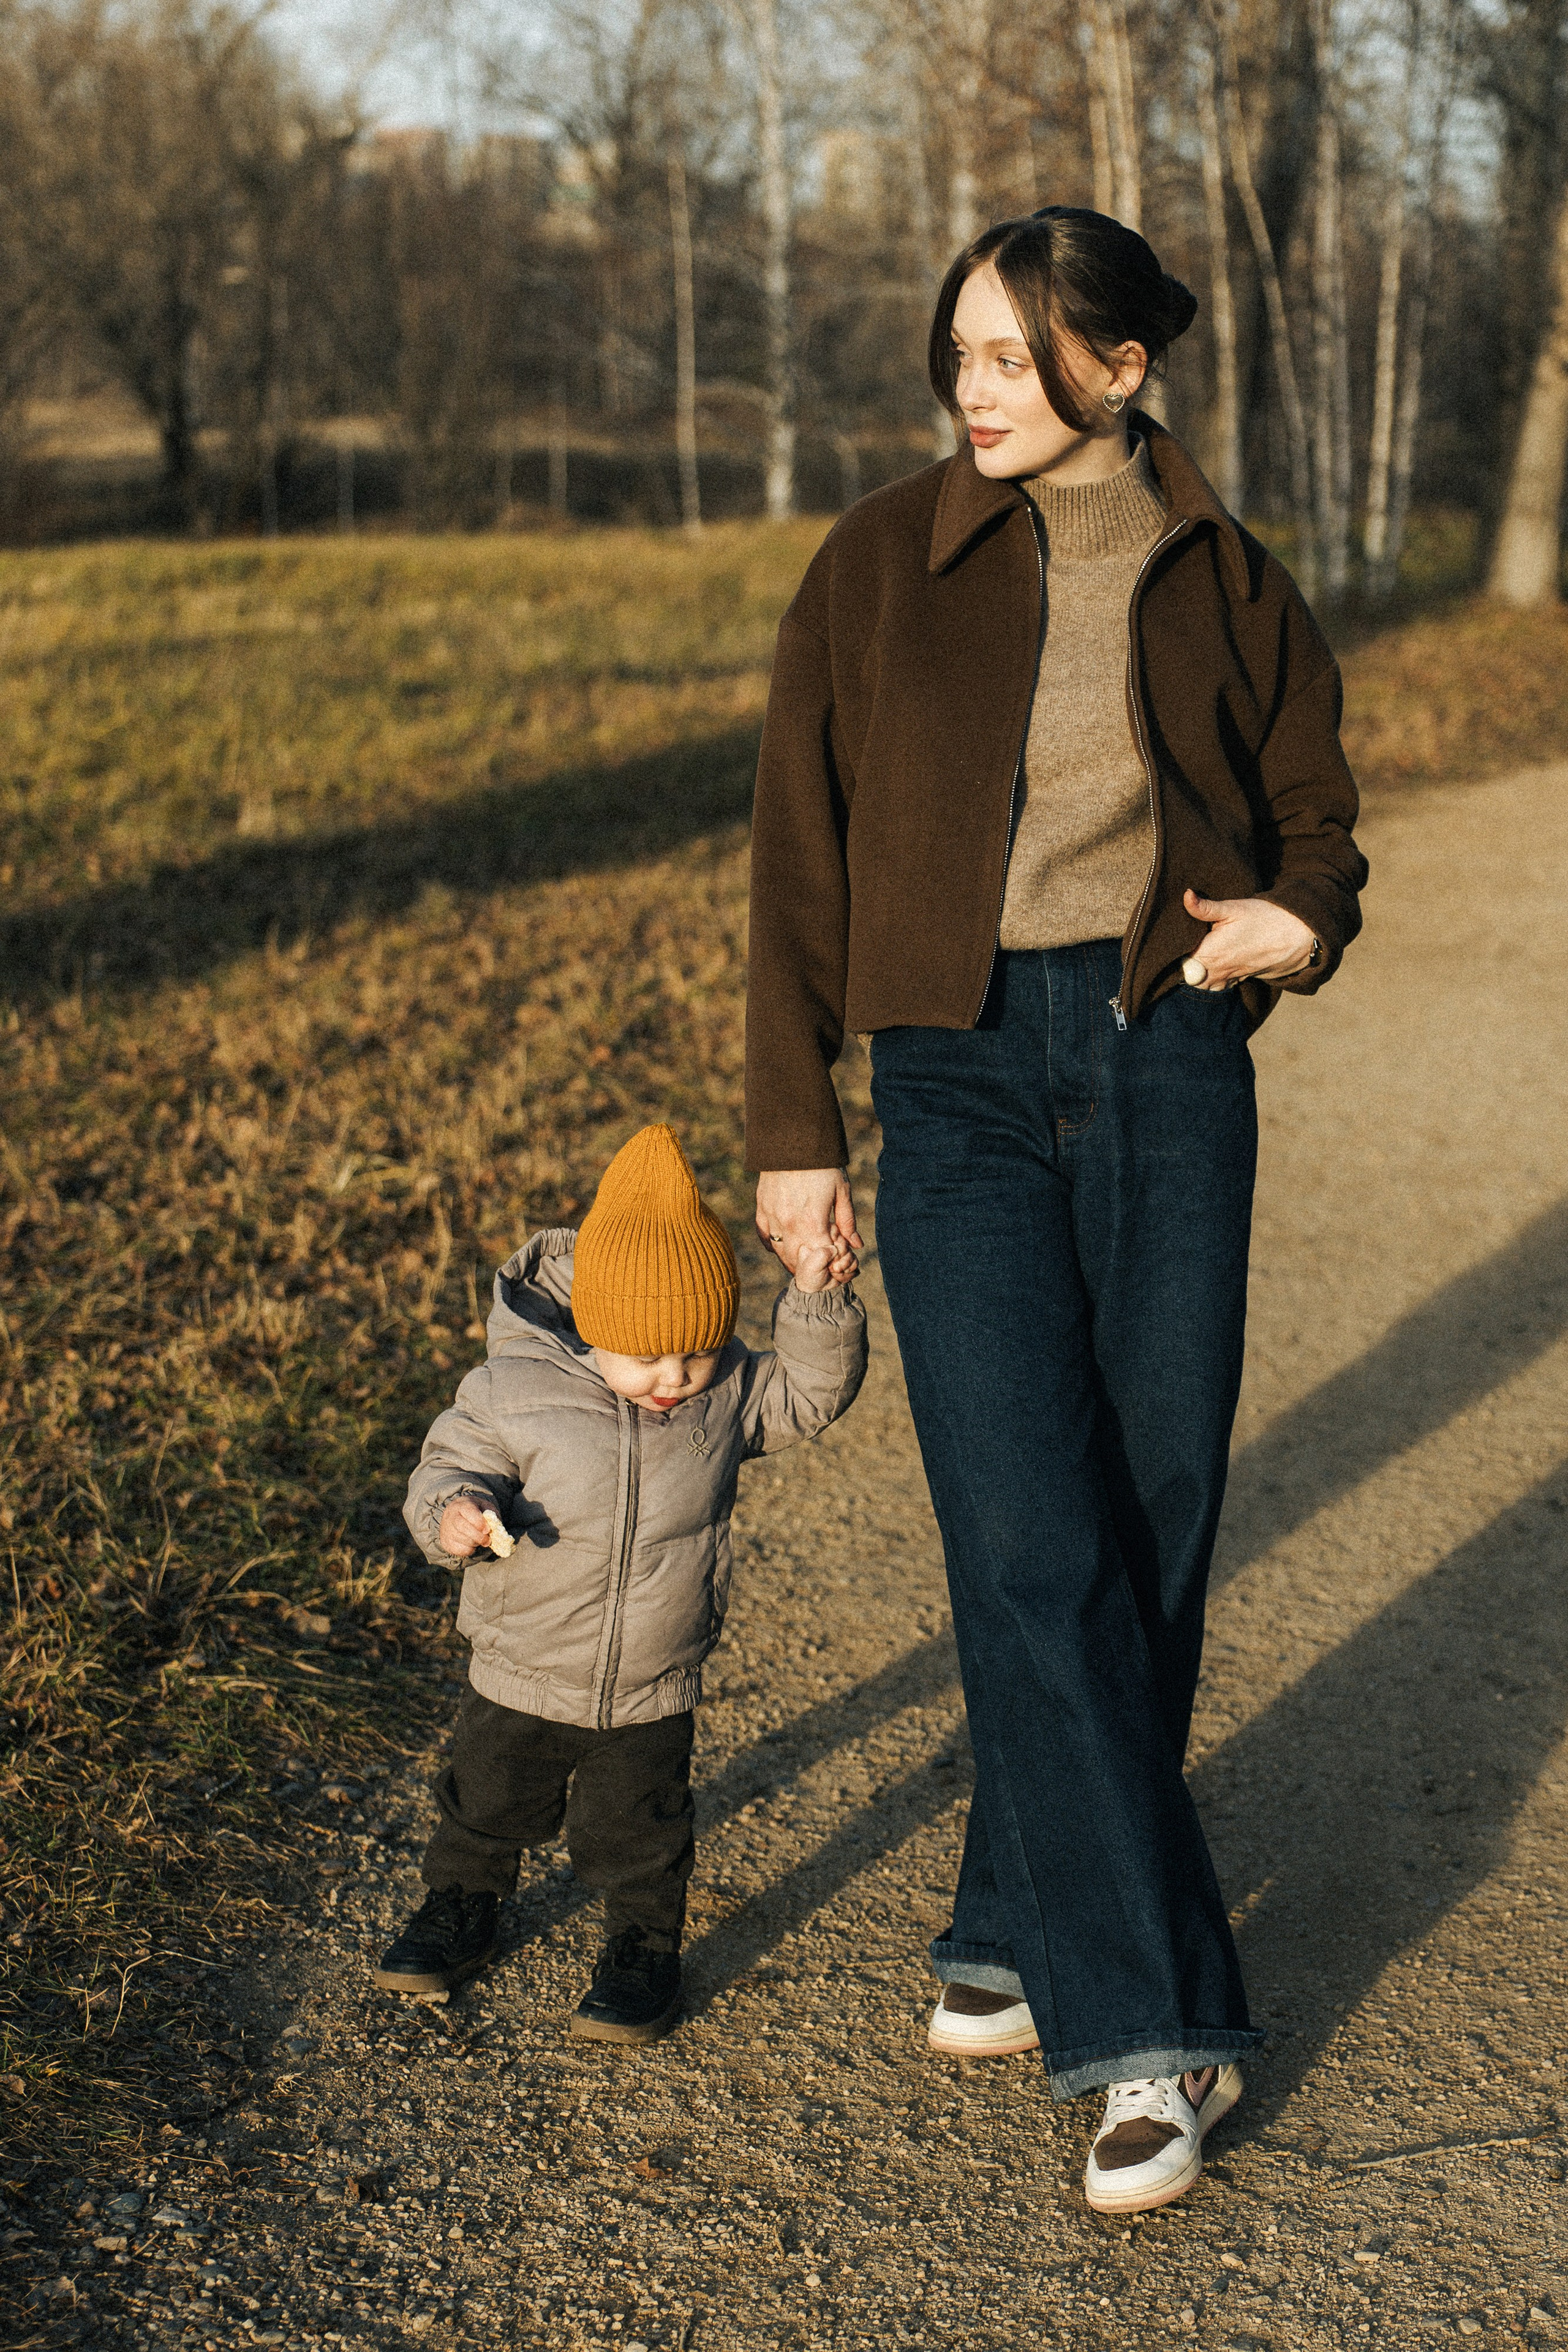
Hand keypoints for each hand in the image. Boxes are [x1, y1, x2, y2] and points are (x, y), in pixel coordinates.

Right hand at [439, 1496, 493, 1559]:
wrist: (456, 1517)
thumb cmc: (475, 1512)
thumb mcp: (484, 1507)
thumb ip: (492, 1515)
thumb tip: (496, 1527)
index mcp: (462, 1505)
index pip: (469, 1512)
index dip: (479, 1522)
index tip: (488, 1530)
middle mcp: (451, 1516)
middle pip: (462, 1527)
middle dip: (478, 1536)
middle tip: (488, 1541)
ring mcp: (447, 1530)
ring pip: (462, 1539)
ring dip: (475, 1543)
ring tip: (481, 1539)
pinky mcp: (447, 1542)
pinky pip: (460, 1550)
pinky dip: (470, 1550)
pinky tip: (473, 1544)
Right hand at [755, 1168, 861, 1281]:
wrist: (793, 1139)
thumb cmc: (823, 1164)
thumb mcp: (841, 1190)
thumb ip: (847, 1221)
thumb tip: (857, 1245)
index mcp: (812, 1222)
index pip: (820, 1258)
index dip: (830, 1262)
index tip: (836, 1259)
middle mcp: (789, 1224)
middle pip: (797, 1261)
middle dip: (810, 1268)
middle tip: (820, 1266)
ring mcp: (772, 1217)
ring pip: (779, 1251)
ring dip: (791, 1260)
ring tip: (803, 1263)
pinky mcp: (762, 1208)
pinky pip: (764, 1236)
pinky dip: (772, 1245)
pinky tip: (781, 1247)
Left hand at [1181, 890, 1317, 988]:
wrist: (1297, 935)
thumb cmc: (1265, 918)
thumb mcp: (1234, 908)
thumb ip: (1205, 907)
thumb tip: (1185, 896)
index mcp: (1210, 954)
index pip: (1178, 964)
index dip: (1172, 954)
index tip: (1171, 944)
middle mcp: (1217, 971)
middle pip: (1186, 978)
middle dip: (1181, 967)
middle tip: (1180, 951)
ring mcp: (1228, 978)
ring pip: (1201, 986)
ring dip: (1195, 976)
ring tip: (1193, 959)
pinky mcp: (1239, 980)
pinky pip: (1217, 987)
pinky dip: (1210, 981)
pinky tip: (1210, 967)